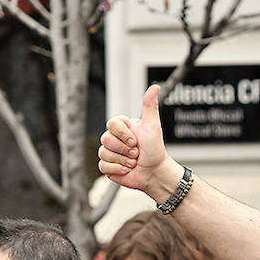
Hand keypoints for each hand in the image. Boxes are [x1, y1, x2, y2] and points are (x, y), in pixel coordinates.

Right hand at [97, 84, 180, 198]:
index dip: (123, 134)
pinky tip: (127, 170)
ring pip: (104, 153)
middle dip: (125, 149)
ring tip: (134, 162)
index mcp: (122, 127)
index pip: (111, 124)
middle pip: (105, 139)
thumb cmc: (155, 150)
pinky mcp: (108, 166)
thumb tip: (155, 87)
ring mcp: (110, 152)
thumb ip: (150, 106)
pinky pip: (103, 166)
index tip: (136, 140)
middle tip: (137, 152)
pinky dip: (117, 169)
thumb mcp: (152, 126)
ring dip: (123, 160)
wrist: (156, 173)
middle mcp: (114, 138)